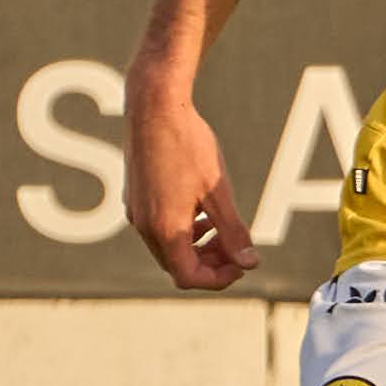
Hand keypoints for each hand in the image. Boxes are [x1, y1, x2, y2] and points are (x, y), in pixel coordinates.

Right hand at [124, 63, 258, 288]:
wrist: (153, 106)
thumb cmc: (188, 145)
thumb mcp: (218, 191)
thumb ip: (233, 231)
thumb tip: (250, 264)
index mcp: (165, 229)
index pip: (189, 277)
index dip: (219, 279)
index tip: (242, 264)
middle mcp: (144, 226)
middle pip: (177, 266)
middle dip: (210, 263)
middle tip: (236, 249)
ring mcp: (136, 212)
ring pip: (167, 248)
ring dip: (196, 247)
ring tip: (220, 228)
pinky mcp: (135, 197)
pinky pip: (158, 228)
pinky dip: (182, 230)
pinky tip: (200, 209)